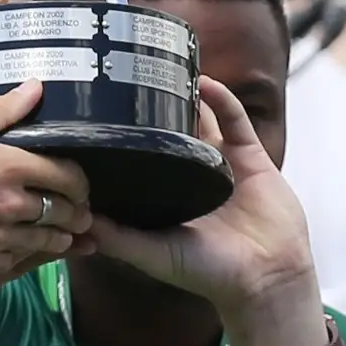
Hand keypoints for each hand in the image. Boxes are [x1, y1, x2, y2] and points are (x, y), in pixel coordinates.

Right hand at [0, 82, 91, 286]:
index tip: (79, 184)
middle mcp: (10, 206)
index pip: (67, 176)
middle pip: (64, 212)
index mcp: (7, 167)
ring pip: (47, 242)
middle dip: (76, 212)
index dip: (79, 181)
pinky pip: (17, 261)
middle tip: (78, 212)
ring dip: (59, 238)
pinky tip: (23, 249)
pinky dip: (25, 254)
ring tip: (61, 235)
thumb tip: (34, 88)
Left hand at [88, 80, 326, 345]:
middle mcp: (190, 179)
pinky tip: (204, 82)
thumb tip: (77, 220)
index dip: (121, 140)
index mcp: (166, 199)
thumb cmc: (208, 274)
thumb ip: (117, 237)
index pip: (138, 161)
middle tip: (126, 79)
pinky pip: (234, 120)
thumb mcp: (154, 255)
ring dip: (185, 95)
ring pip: (200, 120)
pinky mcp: (250, 157)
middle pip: (166, 133)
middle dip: (149, 108)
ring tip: (163, 68)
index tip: (97, 116)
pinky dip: (221, 99)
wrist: (267, 277)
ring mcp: (221, 165)